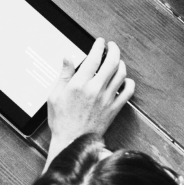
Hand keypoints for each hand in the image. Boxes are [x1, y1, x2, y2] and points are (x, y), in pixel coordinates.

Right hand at [46, 38, 134, 154]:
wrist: (73, 142)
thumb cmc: (61, 121)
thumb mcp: (55, 95)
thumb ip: (64, 75)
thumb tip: (67, 58)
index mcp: (79, 84)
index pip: (94, 58)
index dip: (98, 46)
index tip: (99, 42)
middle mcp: (95, 89)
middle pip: (112, 62)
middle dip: (113, 50)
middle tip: (111, 46)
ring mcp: (107, 99)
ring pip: (121, 74)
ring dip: (120, 63)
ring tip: (117, 61)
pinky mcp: (114, 109)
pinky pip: (128, 92)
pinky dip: (129, 83)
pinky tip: (125, 80)